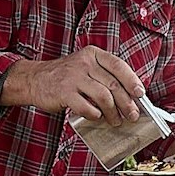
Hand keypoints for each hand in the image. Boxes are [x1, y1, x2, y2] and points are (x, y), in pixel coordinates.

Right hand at [5, 46, 144, 123]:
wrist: (34, 79)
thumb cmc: (64, 77)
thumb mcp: (84, 67)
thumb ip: (104, 76)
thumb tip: (129, 95)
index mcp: (93, 54)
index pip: (118, 65)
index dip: (132, 80)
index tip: (140, 94)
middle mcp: (84, 63)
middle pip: (113, 84)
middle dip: (126, 103)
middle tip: (132, 115)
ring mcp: (73, 77)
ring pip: (103, 97)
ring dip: (113, 112)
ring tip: (116, 121)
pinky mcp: (64, 93)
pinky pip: (87, 107)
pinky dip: (95, 115)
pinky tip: (97, 118)